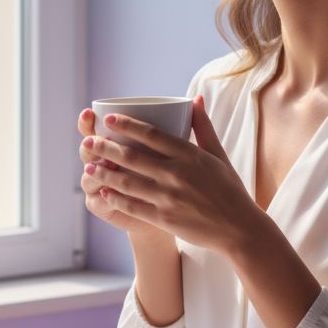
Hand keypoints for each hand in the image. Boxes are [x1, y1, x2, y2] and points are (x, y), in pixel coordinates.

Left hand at [80, 96, 267, 255]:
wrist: (239, 229)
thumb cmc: (229, 189)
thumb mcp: (218, 155)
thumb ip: (203, 126)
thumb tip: (194, 98)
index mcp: (190, 155)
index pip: (152, 134)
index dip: (127, 125)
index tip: (108, 119)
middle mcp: (177, 174)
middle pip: (132, 157)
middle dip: (106, 147)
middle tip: (88, 141)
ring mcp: (169, 198)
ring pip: (128, 182)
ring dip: (105, 173)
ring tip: (88, 166)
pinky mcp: (165, 219)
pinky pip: (133, 207)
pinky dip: (115, 199)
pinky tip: (103, 192)